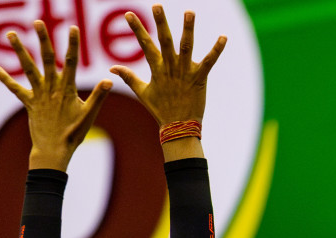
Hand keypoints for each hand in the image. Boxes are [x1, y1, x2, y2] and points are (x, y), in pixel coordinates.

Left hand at [0, 23, 112, 170]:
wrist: (54, 150)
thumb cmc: (74, 134)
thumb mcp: (89, 114)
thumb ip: (99, 96)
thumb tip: (109, 80)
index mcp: (67, 90)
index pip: (71, 62)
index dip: (72, 45)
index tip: (73, 29)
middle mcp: (51, 88)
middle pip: (46, 59)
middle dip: (43, 39)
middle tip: (37, 22)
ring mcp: (38, 94)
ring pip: (28, 68)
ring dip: (19, 50)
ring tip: (10, 34)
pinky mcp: (29, 103)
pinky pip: (15, 89)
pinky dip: (5, 78)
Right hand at [110, 6, 225, 126]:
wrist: (178, 127)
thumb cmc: (161, 110)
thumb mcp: (143, 92)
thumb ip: (128, 77)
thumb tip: (112, 68)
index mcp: (156, 69)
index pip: (145, 45)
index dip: (137, 29)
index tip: (129, 14)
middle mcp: (170, 68)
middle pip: (165, 41)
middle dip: (161, 23)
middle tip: (157, 5)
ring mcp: (185, 72)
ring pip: (186, 47)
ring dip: (188, 29)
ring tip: (189, 11)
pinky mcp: (200, 78)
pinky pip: (209, 62)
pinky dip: (217, 50)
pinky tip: (223, 37)